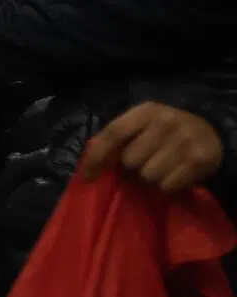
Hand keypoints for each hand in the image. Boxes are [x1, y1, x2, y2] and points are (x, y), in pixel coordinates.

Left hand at [79, 101, 224, 191]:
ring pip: (148, 175)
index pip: (113, 133)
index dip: (96, 157)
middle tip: (145, 162)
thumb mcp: (141, 125)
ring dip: (151, 177)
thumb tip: (88, 165)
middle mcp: (166, 121)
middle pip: (130, 160)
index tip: (87, 177)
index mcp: (146, 111)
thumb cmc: (165, 132)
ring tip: (162, 166)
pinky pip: (167, 185)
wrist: (210, 132)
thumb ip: (116, 138)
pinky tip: (176, 172)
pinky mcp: (200, 158)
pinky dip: (168, 185)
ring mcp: (184, 139)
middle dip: (132, 167)